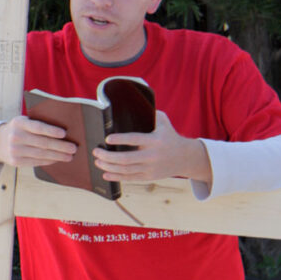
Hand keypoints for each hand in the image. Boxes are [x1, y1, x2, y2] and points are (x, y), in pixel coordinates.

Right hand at [0, 115, 76, 166]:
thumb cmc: (19, 129)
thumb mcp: (23, 121)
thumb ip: (37, 124)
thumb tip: (63, 132)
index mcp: (19, 123)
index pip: (38, 127)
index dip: (51, 131)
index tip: (64, 134)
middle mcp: (15, 136)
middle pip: (42, 143)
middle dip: (60, 146)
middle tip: (73, 148)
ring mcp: (14, 151)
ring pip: (41, 154)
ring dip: (57, 156)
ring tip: (69, 156)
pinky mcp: (16, 162)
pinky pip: (36, 162)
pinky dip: (49, 161)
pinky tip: (57, 160)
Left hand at [92, 111, 211, 184]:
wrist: (185, 158)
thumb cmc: (170, 136)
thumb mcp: (163, 122)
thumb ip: (150, 113)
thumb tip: (135, 101)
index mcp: (154, 141)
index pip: (134, 140)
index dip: (120, 140)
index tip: (107, 139)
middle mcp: (152, 156)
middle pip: (126, 159)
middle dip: (108, 156)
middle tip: (96, 151)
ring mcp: (150, 168)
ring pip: (125, 170)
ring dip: (108, 167)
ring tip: (97, 161)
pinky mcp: (148, 177)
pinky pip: (129, 178)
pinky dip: (116, 177)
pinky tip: (105, 173)